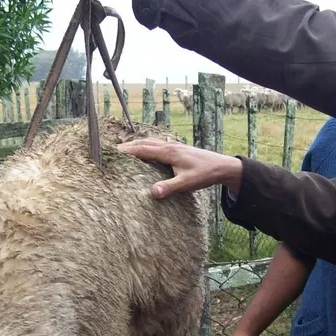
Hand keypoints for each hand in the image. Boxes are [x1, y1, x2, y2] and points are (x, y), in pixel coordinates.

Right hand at [116, 139, 242, 198]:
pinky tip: (146, 153)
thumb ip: (169, 187)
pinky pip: (158, 145)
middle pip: (144, 143)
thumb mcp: (187, 183)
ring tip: (125, 150)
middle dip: (128, 146)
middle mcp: (170, 146)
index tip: (112, 153)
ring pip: (151, 142)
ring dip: (137, 145)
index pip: (142, 149)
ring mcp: (174, 146)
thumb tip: (153, 193)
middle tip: (113, 151)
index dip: (127, 151)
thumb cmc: (205, 174)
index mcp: (169, 152)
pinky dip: (147, 147)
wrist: (222, 166)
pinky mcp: (178, 149)